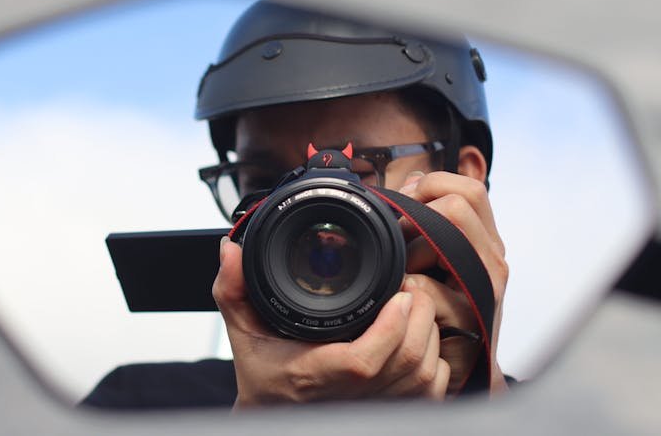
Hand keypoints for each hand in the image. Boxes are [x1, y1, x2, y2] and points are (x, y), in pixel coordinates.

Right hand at [212, 237, 449, 407]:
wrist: (274, 419)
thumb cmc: (263, 375)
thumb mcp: (242, 331)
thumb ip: (233, 289)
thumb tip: (230, 249)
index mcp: (311, 375)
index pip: (362, 362)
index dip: (389, 329)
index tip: (399, 294)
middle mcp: (347, 400)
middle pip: (407, 365)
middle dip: (419, 318)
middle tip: (411, 287)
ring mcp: (373, 410)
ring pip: (425, 378)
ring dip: (430, 335)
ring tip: (417, 306)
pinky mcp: (392, 414)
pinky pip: (432, 393)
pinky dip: (437, 363)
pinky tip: (422, 339)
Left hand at [397, 171, 508, 393]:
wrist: (458, 366)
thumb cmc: (440, 306)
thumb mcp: (433, 254)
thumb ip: (425, 215)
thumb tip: (409, 180)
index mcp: (485, 238)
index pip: (469, 188)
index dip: (431, 185)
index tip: (405, 204)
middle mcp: (493, 257)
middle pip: (458, 203)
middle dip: (416, 213)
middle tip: (398, 236)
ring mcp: (487, 286)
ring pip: (442, 237)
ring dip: (410, 250)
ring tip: (402, 270)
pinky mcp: (470, 316)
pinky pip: (423, 285)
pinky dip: (404, 287)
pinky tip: (403, 299)